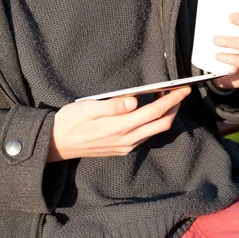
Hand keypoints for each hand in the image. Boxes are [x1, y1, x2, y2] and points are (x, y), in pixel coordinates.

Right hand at [47, 86, 190, 161]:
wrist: (56, 144)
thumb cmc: (70, 122)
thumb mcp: (87, 108)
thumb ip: (112, 105)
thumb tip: (134, 100)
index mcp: (120, 127)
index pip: (155, 112)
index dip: (171, 100)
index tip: (183, 89)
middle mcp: (126, 140)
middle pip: (161, 124)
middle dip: (174, 108)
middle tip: (179, 91)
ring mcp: (125, 146)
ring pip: (154, 130)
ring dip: (164, 114)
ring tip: (166, 97)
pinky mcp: (121, 148)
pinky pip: (144, 135)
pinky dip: (153, 121)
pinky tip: (150, 110)